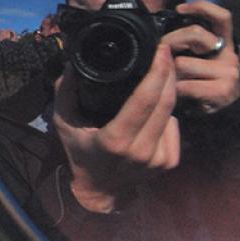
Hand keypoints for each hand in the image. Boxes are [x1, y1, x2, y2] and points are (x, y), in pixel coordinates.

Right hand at [52, 44, 180, 212]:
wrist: (102, 190)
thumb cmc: (80, 152)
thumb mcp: (65, 123)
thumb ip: (65, 93)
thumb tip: (72, 63)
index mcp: (115, 140)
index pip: (143, 101)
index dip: (156, 72)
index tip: (160, 51)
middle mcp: (141, 151)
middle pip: (165, 102)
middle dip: (167, 73)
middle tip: (164, 52)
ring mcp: (158, 159)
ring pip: (171, 113)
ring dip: (166, 94)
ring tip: (155, 81)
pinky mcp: (170, 162)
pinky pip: (174, 127)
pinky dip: (165, 115)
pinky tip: (152, 115)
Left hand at [164, 0, 239, 114]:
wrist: (217, 121)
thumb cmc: (199, 88)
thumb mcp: (194, 63)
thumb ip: (185, 47)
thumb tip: (162, 38)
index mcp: (223, 45)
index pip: (222, 17)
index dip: (203, 7)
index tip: (180, 8)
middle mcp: (229, 55)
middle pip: (196, 34)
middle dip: (171, 42)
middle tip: (164, 56)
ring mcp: (228, 72)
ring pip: (182, 63)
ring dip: (171, 75)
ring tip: (176, 84)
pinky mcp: (222, 90)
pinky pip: (185, 85)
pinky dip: (176, 91)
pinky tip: (181, 96)